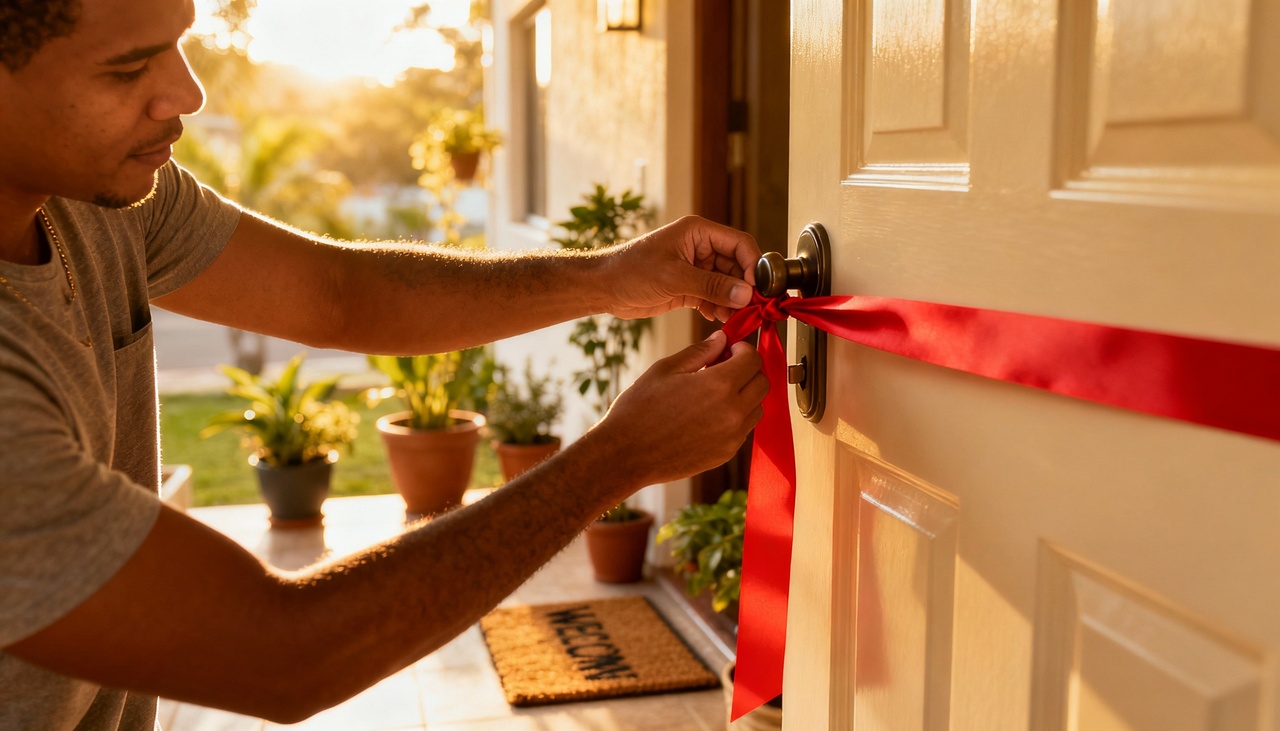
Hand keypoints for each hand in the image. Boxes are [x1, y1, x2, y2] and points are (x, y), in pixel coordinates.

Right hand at [591, 331, 766, 491]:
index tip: (729, 350)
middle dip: (748, 370)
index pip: (753, 360)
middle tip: (724, 368)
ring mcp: (732, 437)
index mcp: (719, 386)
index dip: (742, 350)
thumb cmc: (639, 409)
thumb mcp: (666, 370)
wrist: (626, 454)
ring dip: (744, 395)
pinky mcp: (725, 454)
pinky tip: (708, 414)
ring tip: (715, 393)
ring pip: (757, 408)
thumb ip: (700, 352)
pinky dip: (735, 417)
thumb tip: (722, 339)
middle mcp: (733, 413)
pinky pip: (743, 429)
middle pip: (762, 383)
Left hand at [603, 216, 760, 321]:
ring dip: (733, 301)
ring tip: (736, 318)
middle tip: (751, 309)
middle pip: (737, 266)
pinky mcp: (689, 287)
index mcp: (699, 233)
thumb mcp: (674, 277)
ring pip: (727, 284)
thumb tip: (745, 293)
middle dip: (744, 288)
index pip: (739, 244)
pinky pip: (714, 297)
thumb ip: (711, 285)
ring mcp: (696, 269)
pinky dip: (719, 308)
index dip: (753, 266)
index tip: (758, 289)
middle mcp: (701, 248)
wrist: (604, 287)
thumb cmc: (631, 270)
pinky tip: (720, 319)